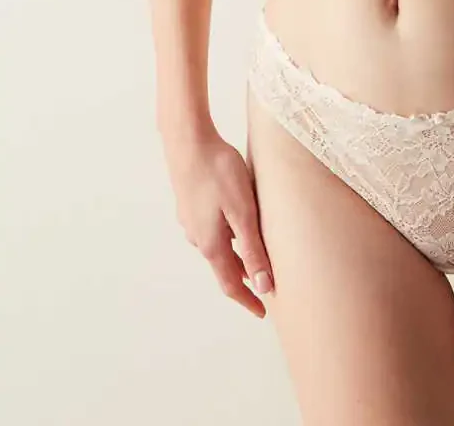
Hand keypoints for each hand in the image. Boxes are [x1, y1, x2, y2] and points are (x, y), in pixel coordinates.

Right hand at [163, 125, 274, 317]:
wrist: (188, 141)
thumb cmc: (219, 172)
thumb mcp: (243, 211)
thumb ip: (252, 248)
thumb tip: (264, 286)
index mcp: (211, 244)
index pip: (231, 284)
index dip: (248, 300)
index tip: (262, 313)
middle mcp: (198, 238)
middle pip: (224, 267)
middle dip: (244, 280)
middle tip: (265, 286)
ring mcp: (191, 221)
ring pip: (218, 248)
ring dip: (236, 257)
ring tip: (256, 257)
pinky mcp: (190, 205)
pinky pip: (212, 231)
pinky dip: (227, 238)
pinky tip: (237, 225)